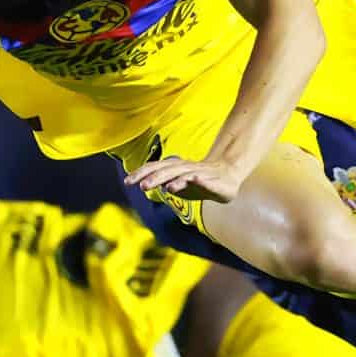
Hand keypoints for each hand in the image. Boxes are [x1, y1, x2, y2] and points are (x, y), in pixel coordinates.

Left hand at [123, 155, 247, 203]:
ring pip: (186, 175)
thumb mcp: (179, 184)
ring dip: (177, 180)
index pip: (156, 168)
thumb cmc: (200, 181)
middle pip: (168, 171)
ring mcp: (200, 173)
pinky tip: (195, 180)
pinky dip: (201, 180)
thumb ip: (163, 182)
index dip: (142, 173)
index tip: (127, 181)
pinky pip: (207, 180)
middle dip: (156, 177)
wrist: (228, 175)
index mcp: (175, 169)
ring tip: (168, 188)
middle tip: (142, 186)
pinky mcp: (214, 181)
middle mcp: (186, 168)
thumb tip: (147, 183)